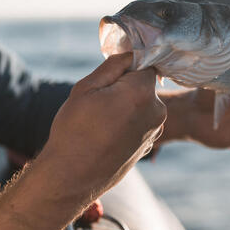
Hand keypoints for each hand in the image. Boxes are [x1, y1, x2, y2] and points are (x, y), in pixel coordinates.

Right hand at [0, 53, 166, 229]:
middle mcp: (156, 111)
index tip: (108, 78)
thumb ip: (112, 66)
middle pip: (145, 85)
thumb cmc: (75, 130)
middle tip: (99, 101)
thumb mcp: (86, 88)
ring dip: (127, 106)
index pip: (145, 64)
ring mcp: (155, 131)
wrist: (73, 176)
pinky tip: (106, 135)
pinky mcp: (149, 145)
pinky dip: (127, 124)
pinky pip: (140, 123)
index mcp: (142, 92)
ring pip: (143, 105)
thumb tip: (129, 53)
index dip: (126, 67)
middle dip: (126, 87)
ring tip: (101, 121)